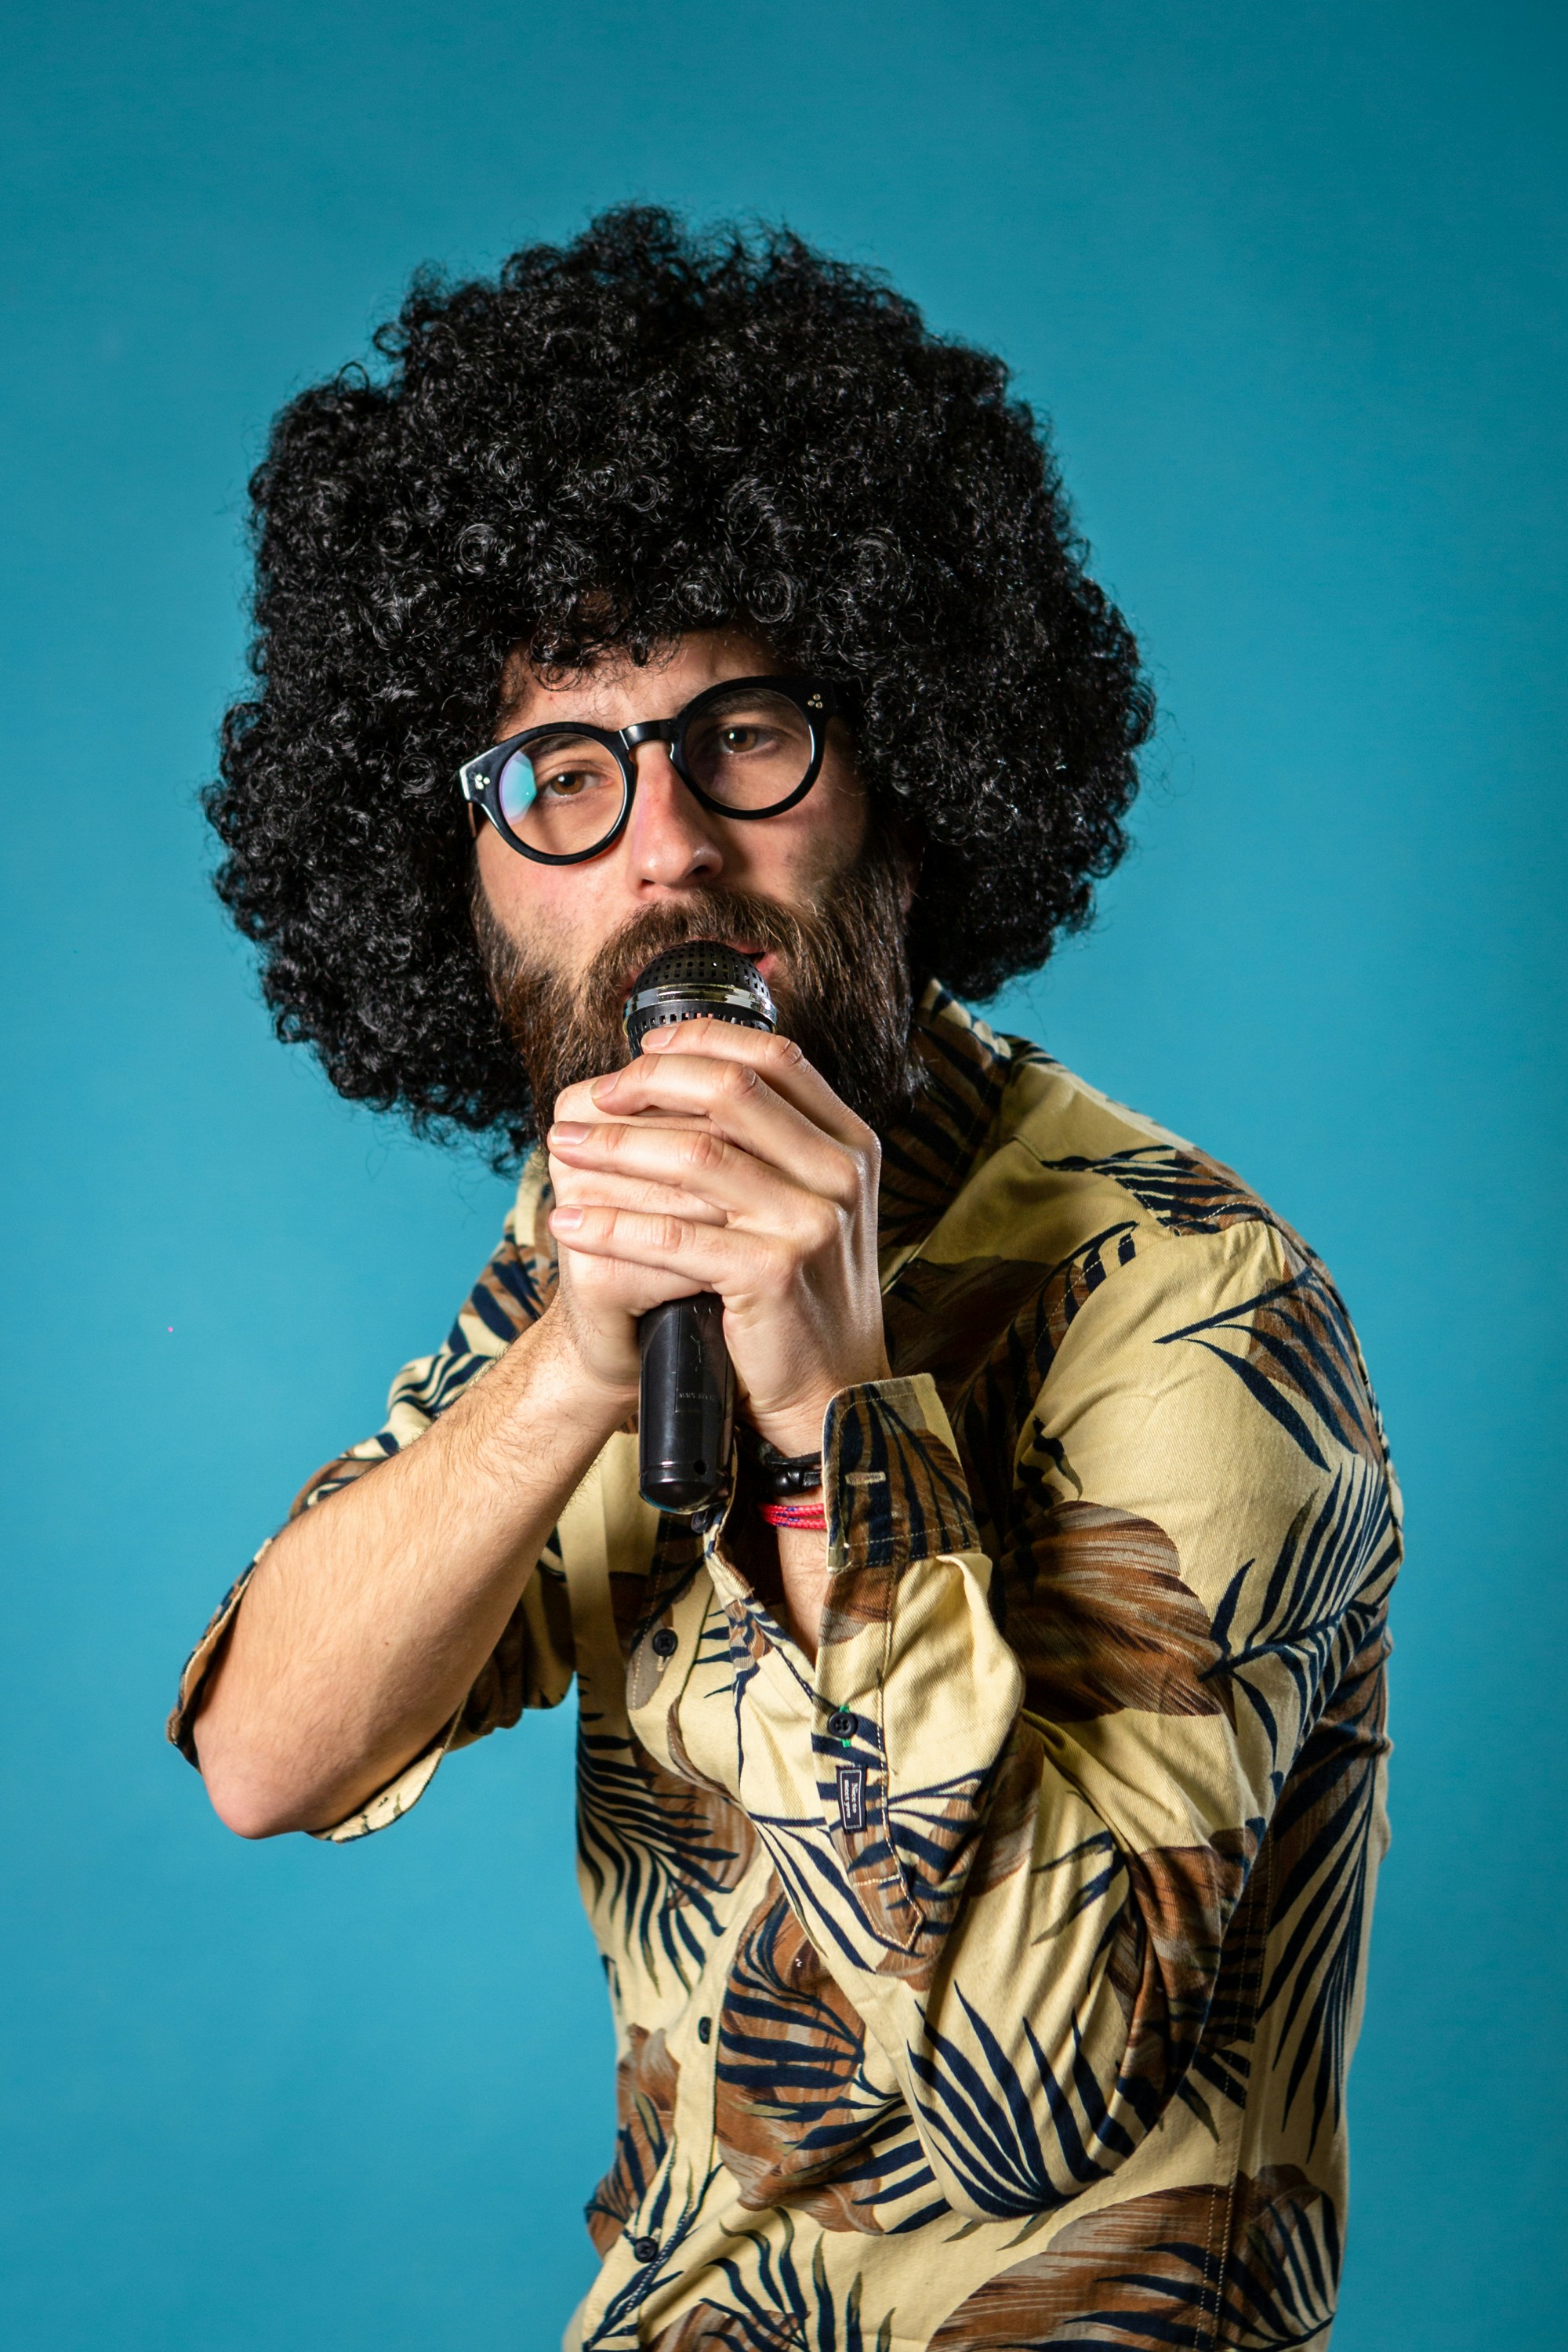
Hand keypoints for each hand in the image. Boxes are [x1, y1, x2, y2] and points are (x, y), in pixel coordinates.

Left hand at [544, 1019, 888, 1453]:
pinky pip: (674, 1235)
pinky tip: (572, 1225)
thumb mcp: (806, 1207)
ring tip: (565, 1150)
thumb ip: (769, 1147)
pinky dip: (613, 1226)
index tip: (642, 1052)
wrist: (832, 1394)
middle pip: (732, 1090)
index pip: (775, 1057)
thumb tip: (680, 1080)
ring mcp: (813, 1222)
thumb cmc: (802, 1299)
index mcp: (849, 1145)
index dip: (701, 1042)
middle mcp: (840, 1174)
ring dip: (616, 1148)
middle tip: (593, 1098)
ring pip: (696, 1155)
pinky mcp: (774, 1272)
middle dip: (649, 1084)